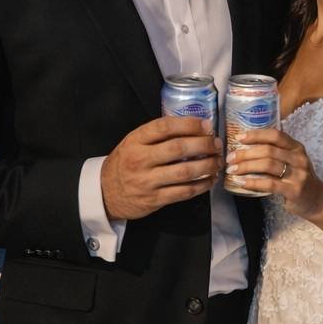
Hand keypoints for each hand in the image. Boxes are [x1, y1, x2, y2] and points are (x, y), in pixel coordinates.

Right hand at [101, 116, 221, 220]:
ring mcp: (147, 181)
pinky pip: (184, 192)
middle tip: (216, 144)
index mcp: (135, 141)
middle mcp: (140, 160)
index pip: (164, 127)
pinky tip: (211, 179)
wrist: (104, 192)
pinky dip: (202, 185)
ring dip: (207, 166)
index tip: (206, 125)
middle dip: (204, 144)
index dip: (189, 124)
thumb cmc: (125, 163)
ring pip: (185, 171)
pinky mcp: (155, 199)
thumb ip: (157, 135)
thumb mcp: (133, 143)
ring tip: (218, 161)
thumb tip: (194, 126)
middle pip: (178, 148)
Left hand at [225, 128, 322, 221]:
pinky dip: (254, 182)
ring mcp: (298, 174)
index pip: (275, 135)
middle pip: (268, 150)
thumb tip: (246, 146)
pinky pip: (270, 184)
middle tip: (230, 158)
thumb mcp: (293, 161)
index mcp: (296, 147)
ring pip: (268, 165)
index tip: (239, 138)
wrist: (318, 200)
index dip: (256, 134)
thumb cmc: (299, 179)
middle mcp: (299, 158)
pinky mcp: (294, 190)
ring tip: (233, 170)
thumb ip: (277, 152)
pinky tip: (242, 182)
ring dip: (247, 166)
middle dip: (246, 153)